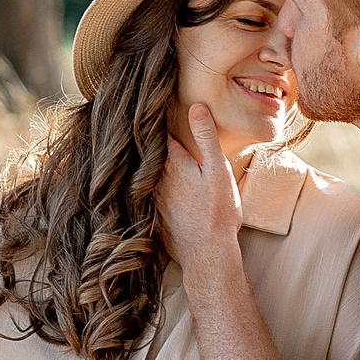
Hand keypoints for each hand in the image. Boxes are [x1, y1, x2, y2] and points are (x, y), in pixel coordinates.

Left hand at [159, 102, 244, 278]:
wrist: (207, 254)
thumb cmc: (217, 211)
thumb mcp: (218, 170)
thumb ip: (206, 137)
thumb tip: (196, 106)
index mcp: (173, 163)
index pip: (160, 134)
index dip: (158, 119)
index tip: (153, 106)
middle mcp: (157, 178)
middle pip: (149, 153)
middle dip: (148, 139)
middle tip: (143, 121)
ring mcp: (153, 198)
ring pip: (146, 172)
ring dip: (146, 161)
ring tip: (142, 147)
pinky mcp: (154, 214)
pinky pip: (145, 192)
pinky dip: (145, 183)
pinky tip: (149, 182)